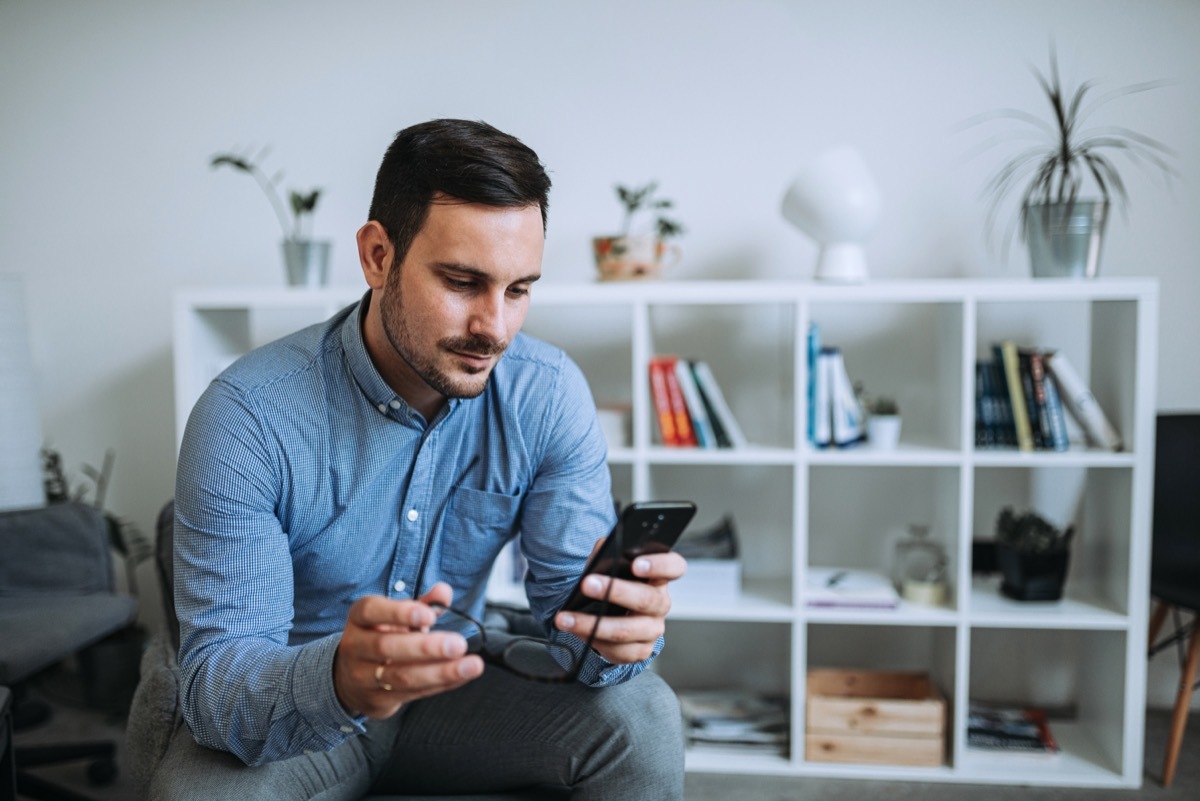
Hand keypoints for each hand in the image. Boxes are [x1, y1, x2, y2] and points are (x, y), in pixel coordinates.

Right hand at [334, 582, 483, 718]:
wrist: (351, 679)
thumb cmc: (382, 637)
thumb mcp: (397, 617)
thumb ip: (423, 604)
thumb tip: (444, 592)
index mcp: (360, 619)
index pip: (371, 611)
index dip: (399, 613)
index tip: (430, 616)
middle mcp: (356, 647)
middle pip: (386, 647)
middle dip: (426, 647)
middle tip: (458, 644)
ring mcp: (362, 677)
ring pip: (401, 676)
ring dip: (440, 672)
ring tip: (471, 665)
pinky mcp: (376, 700)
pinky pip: (411, 693)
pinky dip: (440, 684)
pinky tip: (461, 676)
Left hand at [553, 544, 687, 664]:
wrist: (608, 611)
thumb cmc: (612, 582)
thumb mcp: (609, 563)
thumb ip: (607, 552)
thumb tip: (601, 551)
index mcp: (659, 577)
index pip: (674, 567)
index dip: (660, 565)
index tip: (636, 564)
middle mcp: (660, 603)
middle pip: (646, 599)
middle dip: (614, 591)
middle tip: (587, 584)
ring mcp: (653, 628)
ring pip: (627, 630)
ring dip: (594, 624)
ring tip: (568, 618)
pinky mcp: (641, 650)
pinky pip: (619, 651)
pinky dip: (593, 640)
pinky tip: (576, 631)